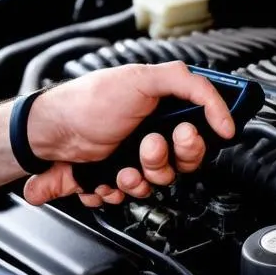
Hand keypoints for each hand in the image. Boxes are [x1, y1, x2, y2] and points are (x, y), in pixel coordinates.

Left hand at [22, 62, 234, 206]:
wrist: (53, 131)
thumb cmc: (91, 100)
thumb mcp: (143, 79)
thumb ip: (190, 85)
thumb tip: (221, 112)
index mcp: (165, 109)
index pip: (200, 134)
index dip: (195, 142)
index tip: (185, 135)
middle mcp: (153, 134)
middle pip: (181, 164)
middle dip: (164, 160)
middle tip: (148, 146)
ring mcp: (135, 158)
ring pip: (157, 183)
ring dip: (141, 178)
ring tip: (123, 166)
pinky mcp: (117, 178)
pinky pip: (130, 195)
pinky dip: (118, 190)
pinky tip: (108, 177)